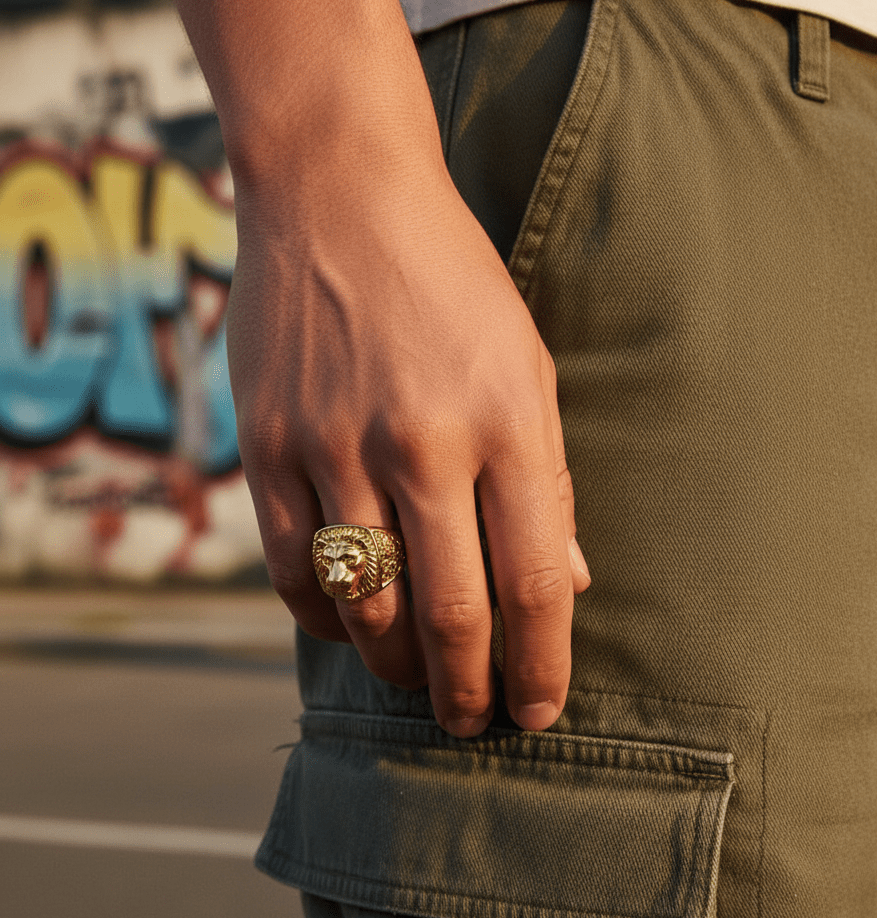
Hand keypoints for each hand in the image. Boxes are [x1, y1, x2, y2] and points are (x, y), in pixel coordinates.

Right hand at [227, 166, 589, 735]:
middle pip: (453, 615)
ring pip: (368, 606)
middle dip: (467, 691)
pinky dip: (324, 618)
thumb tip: (567, 580)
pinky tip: (349, 625)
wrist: (339, 195)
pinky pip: (294, 570)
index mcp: (507, 423)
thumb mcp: (528, 368)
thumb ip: (547, 480)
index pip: (537, 582)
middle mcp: (423, 445)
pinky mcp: (268, 446)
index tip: (539, 711)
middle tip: (472, 722)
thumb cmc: (453, 285)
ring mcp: (335, 448)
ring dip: (395, 666)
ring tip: (415, 683)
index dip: (543, 665)